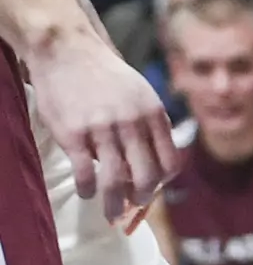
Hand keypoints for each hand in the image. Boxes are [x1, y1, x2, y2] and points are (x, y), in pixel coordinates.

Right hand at [29, 41, 177, 223]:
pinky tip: (87, 192)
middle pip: (147, 176)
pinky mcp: (75, 134)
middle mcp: (133, 123)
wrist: (69, 51)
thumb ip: (149, 124)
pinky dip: (88, 189)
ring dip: (114, 204)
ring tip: (111, 214)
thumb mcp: (141, 94)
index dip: (164, 181)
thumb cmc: (106, 76)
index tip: (153, 189)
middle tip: (133, 207)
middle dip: (142, 198)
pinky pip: (86, 173)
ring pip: (116, 181)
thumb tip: (154, 160)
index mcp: (154, 114)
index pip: (170, 161)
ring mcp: (103, 129)